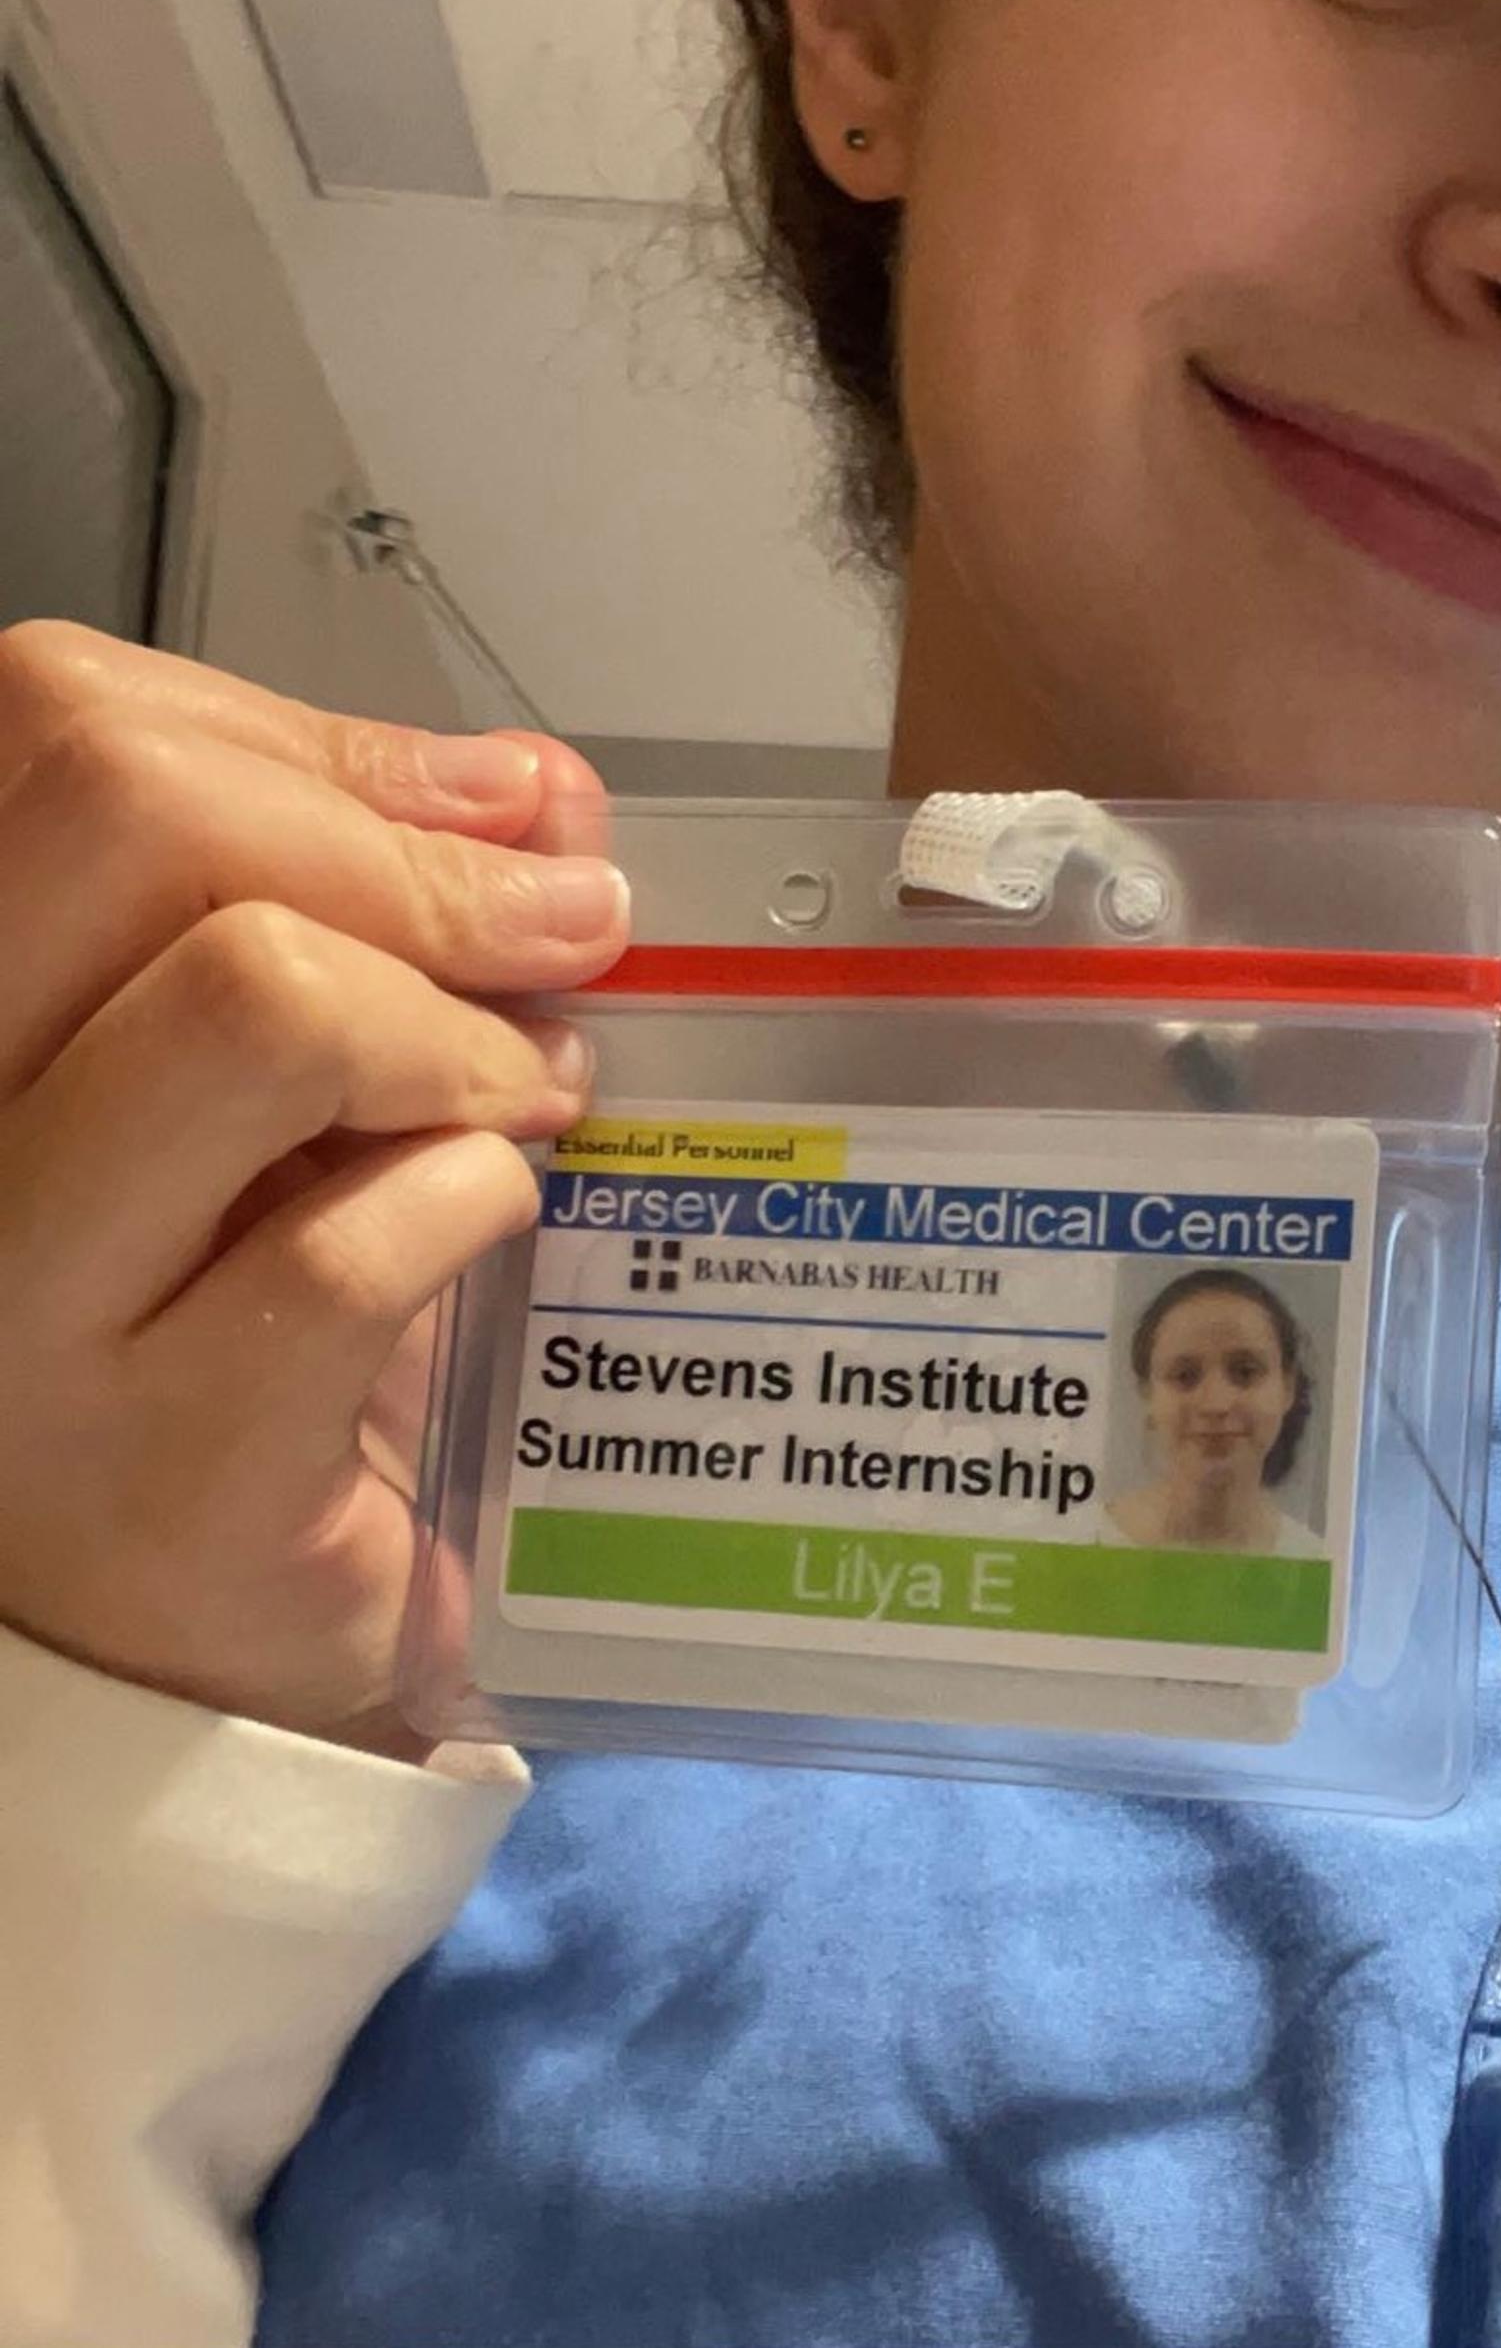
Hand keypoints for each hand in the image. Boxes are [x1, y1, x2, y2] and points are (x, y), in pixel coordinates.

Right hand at [0, 622, 632, 1756]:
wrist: (198, 1655)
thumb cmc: (239, 1327)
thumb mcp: (289, 1082)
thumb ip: (384, 905)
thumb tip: (539, 797)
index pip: (66, 731)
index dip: (313, 739)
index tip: (485, 809)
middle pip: (140, 819)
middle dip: (411, 856)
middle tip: (559, 932)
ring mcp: (18, 1313)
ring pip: (251, 1005)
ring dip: (453, 1031)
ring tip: (526, 1093)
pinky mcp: (156, 1473)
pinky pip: (353, 1245)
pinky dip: (479, 1202)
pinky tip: (492, 1228)